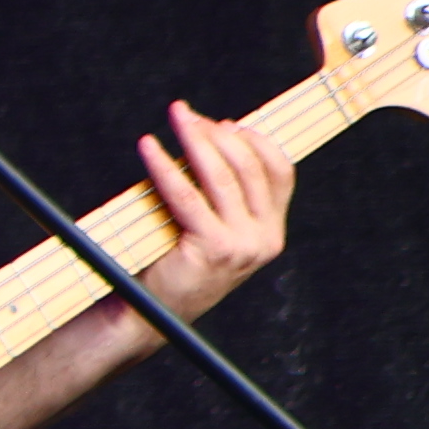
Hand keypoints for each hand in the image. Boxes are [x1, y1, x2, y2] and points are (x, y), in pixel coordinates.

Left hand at [135, 100, 294, 316]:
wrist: (147, 314)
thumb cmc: (171, 263)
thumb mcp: (208, 225)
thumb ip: (219, 192)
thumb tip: (212, 132)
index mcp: (271, 232)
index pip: (280, 173)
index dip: (255, 141)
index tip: (225, 122)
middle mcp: (265, 239)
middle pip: (250, 168)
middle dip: (218, 133)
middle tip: (187, 114)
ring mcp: (243, 246)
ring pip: (223, 176)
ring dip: (196, 139)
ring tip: (176, 116)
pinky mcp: (213, 248)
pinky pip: (186, 195)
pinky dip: (164, 166)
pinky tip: (148, 148)